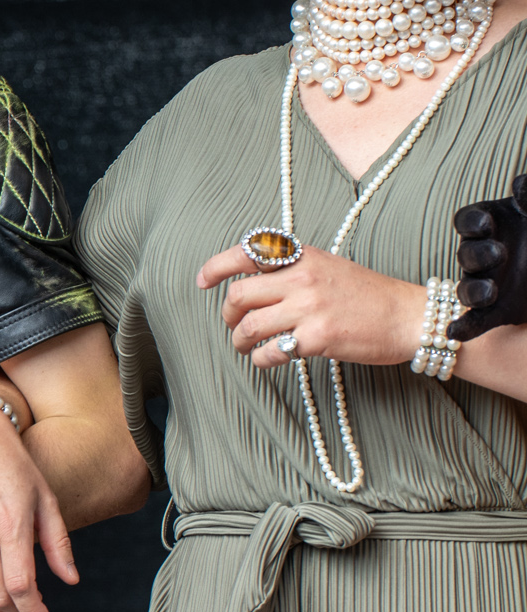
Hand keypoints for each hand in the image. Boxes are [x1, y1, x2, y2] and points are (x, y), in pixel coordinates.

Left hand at [198, 243, 426, 367]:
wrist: (409, 317)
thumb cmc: (368, 295)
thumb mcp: (327, 266)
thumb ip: (292, 269)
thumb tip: (252, 282)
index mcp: (302, 256)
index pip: (245, 252)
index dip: (216, 267)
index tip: (203, 282)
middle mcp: (302, 278)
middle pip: (239, 295)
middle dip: (228, 314)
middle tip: (233, 325)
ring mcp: (309, 308)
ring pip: (249, 326)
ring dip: (239, 340)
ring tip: (244, 346)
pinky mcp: (318, 337)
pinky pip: (271, 351)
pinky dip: (260, 359)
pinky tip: (265, 360)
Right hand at [452, 174, 526, 339]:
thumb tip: (522, 184)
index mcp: (491, 225)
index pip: (467, 221)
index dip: (472, 224)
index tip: (487, 225)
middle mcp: (485, 254)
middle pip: (465, 254)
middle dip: (477, 255)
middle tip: (500, 254)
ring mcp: (489, 283)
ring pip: (467, 289)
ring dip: (473, 291)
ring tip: (491, 293)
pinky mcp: (498, 311)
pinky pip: (475, 321)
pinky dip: (464, 327)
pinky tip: (455, 333)